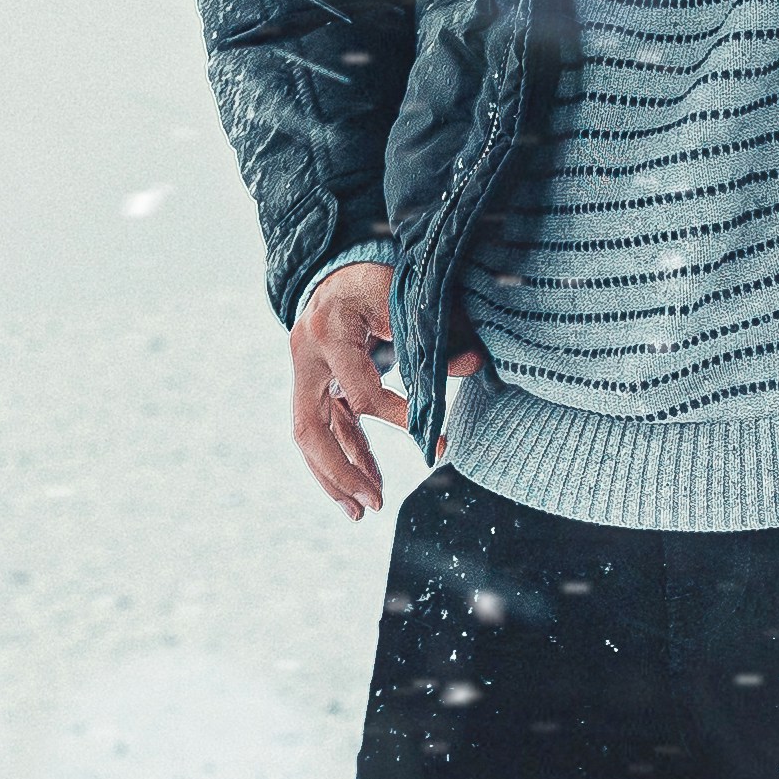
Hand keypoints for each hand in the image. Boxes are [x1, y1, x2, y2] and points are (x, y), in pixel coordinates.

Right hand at [289, 260, 481, 519]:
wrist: (337, 268)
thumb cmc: (375, 278)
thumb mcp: (405, 295)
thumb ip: (437, 331)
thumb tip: (476, 363)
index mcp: (328, 331)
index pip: (361, 391)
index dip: (398, 417)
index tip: (433, 437)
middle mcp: (305, 357)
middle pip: (310, 429)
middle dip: (341, 471)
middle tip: (375, 502)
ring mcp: (302, 375)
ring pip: (309, 438)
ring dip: (335, 477)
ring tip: (364, 511)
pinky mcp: (310, 387)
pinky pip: (321, 431)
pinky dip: (343, 457)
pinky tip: (364, 484)